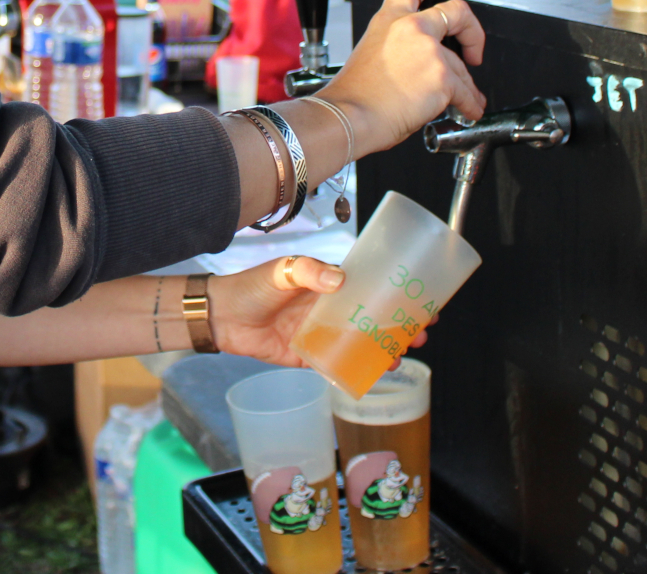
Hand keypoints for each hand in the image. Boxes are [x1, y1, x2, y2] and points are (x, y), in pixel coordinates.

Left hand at [209, 256, 430, 365]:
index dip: (398, 294)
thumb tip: (340, 279)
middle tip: (422, 334)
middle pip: (374, 318)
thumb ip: (309, 271)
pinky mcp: (309, 357)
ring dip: (385, 349)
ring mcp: (322, 334)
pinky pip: (338, 366)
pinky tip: (374, 375)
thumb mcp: (282, 270)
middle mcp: (331, 309)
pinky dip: (357, 371)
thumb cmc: (252, 286)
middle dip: (401, 326)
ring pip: (362, 343)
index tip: (424, 301)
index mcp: (330, 284)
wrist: (222, 316)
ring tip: (403, 355)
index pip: (372, 288)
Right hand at [321, 0, 487, 153]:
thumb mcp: (370, 52)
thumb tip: (418, 60)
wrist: (350, 118)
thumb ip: (397, 45)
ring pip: (462, 65)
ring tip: (466, 99)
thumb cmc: (354, 96)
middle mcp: (411, 27)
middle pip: (458, 12)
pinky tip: (468, 109)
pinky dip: (470, 104)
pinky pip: (466, 92)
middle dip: (473, 32)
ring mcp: (429, 50)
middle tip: (472, 50)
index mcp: (389, 18)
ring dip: (467, 85)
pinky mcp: (442, 77)